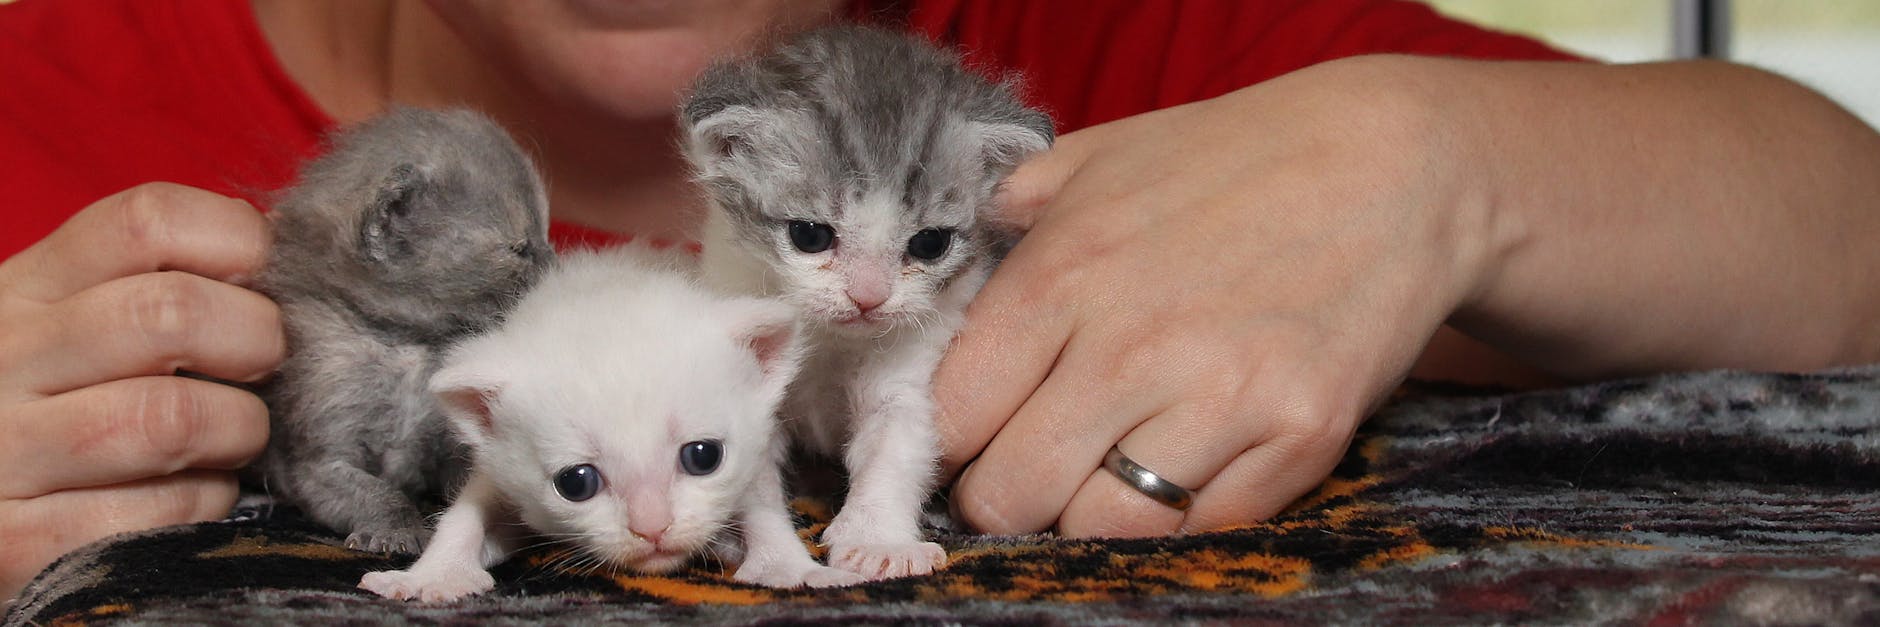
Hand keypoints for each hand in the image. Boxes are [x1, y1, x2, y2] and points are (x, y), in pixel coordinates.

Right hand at [0, 183, 282, 598]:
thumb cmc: (56, 411)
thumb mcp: (79, 328)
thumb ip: (165, 285)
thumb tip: (296, 260)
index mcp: (25, 289)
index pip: (149, 220)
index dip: (241, 244)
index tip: (267, 284)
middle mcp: (3, 358)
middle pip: (170, 313)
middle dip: (257, 340)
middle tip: (266, 369)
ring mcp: (3, 452)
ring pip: (172, 418)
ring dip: (239, 430)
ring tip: (234, 438)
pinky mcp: (21, 544)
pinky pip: (163, 513)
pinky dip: (207, 504)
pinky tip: (193, 495)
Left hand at [933, 57, 1496, 536]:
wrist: (1397, 165)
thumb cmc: (1231, 161)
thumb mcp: (1095, 160)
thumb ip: (1004, 219)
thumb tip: (935, 286)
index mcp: (1061, 274)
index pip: (952, 416)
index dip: (947, 442)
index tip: (970, 439)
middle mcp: (1131, 346)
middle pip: (1010, 494)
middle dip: (1005, 496)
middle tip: (1029, 472)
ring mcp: (1221, 399)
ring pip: (1099, 532)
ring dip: (1086, 519)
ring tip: (1102, 479)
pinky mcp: (1300, 439)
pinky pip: (1201, 532)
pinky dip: (1178, 521)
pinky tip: (1180, 473)